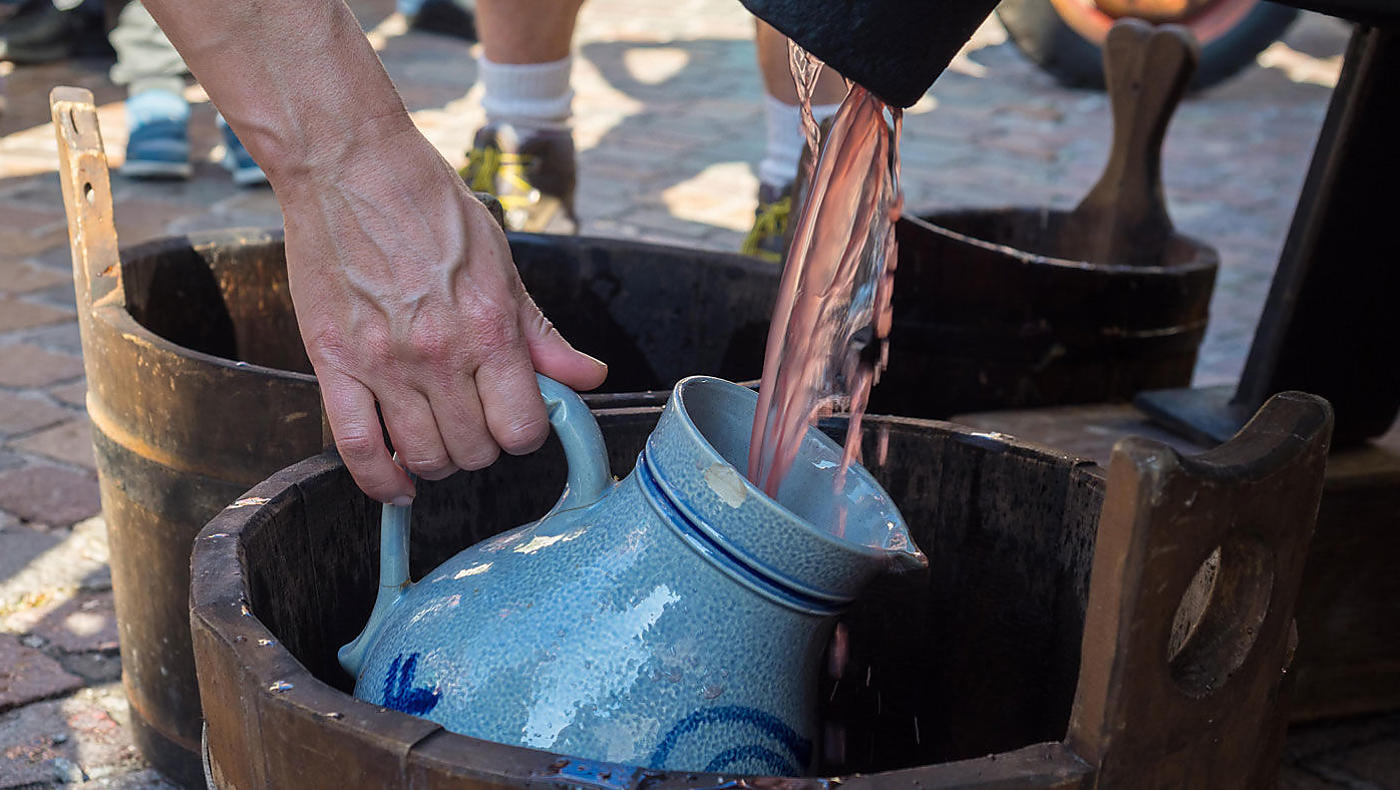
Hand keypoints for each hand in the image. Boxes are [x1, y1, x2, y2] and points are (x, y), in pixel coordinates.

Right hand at [278, 122, 606, 503]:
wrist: (350, 166)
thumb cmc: (429, 206)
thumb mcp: (502, 265)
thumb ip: (542, 333)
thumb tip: (589, 376)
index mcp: (490, 328)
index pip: (523, 427)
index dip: (526, 433)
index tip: (517, 419)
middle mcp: (440, 353)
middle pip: (475, 449)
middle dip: (484, 445)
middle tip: (476, 421)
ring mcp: (383, 362)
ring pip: (424, 456)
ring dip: (438, 460)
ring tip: (439, 437)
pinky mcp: (333, 362)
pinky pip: (355, 447)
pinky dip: (379, 479)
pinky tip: (396, 483)